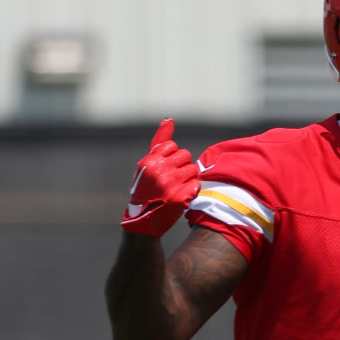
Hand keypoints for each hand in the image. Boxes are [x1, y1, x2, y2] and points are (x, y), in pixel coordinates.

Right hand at [121, 118, 200, 236]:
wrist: (142, 221)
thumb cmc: (146, 188)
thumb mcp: (147, 164)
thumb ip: (160, 142)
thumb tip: (169, 119)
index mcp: (150, 161)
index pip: (174, 147)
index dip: (172, 158)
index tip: (165, 169)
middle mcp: (159, 171)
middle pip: (186, 157)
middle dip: (182, 167)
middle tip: (171, 180)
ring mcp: (170, 185)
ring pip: (193, 170)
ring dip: (188, 178)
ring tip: (175, 188)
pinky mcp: (180, 199)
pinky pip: (197, 185)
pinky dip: (192, 190)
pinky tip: (182, 196)